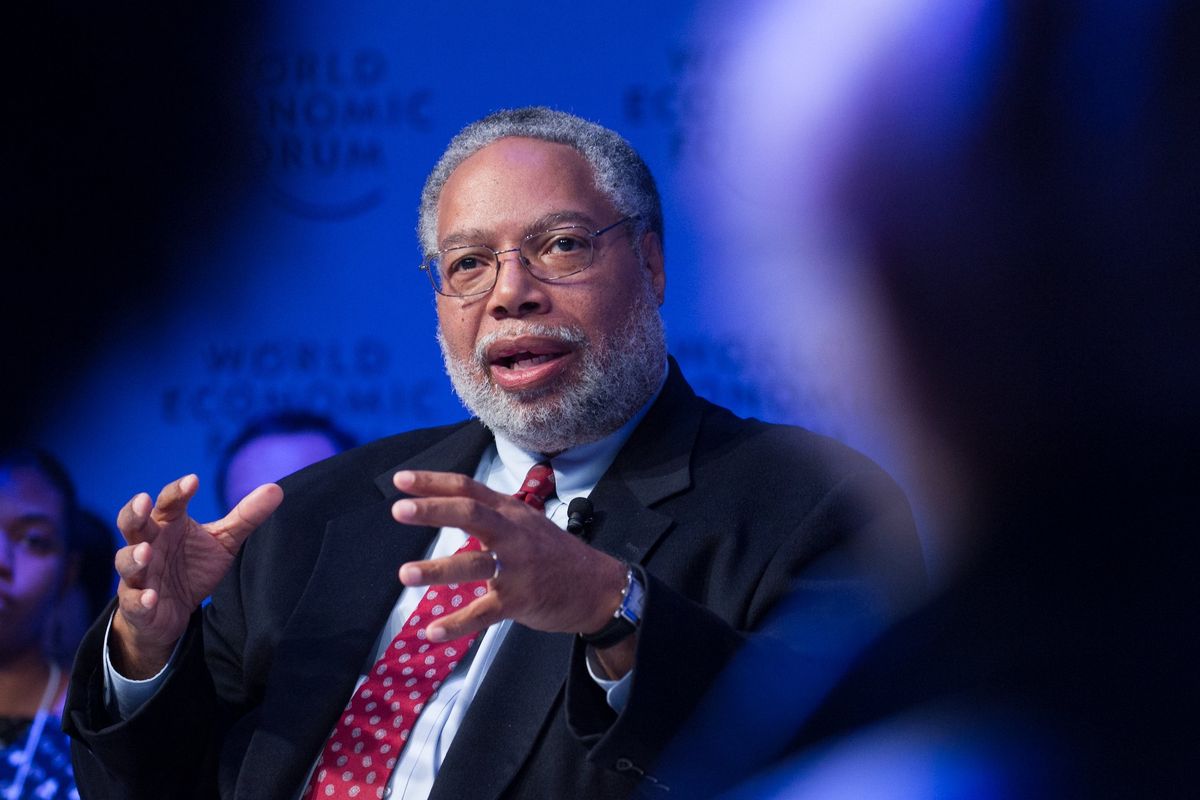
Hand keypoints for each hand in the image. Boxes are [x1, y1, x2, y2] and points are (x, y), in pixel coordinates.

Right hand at [110, 474, 282, 677]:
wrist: (173, 612)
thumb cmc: (194, 567)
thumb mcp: (223, 541)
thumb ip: (245, 516)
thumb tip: (276, 489)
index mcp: (168, 524)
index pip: (169, 502)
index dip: (178, 490)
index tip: (193, 480)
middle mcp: (148, 544)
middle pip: (132, 523)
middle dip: (134, 513)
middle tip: (143, 501)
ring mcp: (138, 575)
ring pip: (125, 561)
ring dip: (133, 556)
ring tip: (146, 552)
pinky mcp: (136, 604)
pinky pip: (133, 601)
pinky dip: (140, 599)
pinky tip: (151, 597)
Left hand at [391, 470, 626, 643]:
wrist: (596, 587)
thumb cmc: (554, 554)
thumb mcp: (526, 523)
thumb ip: (491, 514)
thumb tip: (449, 504)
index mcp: (510, 512)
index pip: (468, 488)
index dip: (434, 483)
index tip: (401, 479)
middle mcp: (512, 534)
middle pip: (471, 514)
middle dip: (433, 511)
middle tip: (398, 510)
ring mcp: (517, 568)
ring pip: (473, 564)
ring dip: (437, 569)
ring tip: (405, 574)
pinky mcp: (519, 600)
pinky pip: (484, 613)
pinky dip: (457, 624)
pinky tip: (433, 631)